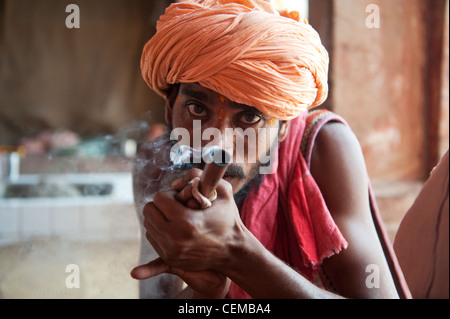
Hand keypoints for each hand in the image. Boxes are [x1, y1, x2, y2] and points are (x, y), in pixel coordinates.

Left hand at [132, 168, 242, 296]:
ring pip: (148, 225)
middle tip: (175, 207)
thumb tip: (177, 182)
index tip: (180, 197)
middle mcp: (176, 238)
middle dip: (160, 205)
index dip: (169, 194)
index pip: (159, 198)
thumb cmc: (228, 220)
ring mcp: (171, 251)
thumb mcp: (223, 192)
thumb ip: (202, 176)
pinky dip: (159, 230)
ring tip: (176, 219)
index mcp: (188, 221)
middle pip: (149, 211)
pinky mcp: (169, 259)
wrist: (233, 252)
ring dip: (159, 218)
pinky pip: (152, 238)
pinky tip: (174, 229)